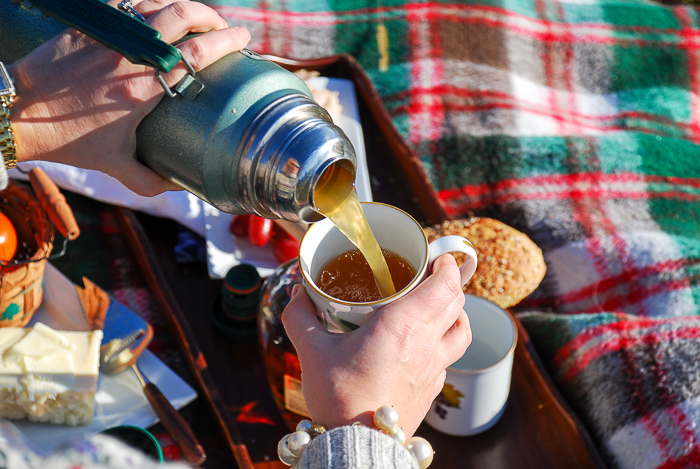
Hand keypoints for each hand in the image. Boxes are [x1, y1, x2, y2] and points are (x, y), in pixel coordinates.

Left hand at [8, 0, 249, 195]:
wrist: (19, 112)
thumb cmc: (69, 140)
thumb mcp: (116, 166)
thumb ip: (152, 180)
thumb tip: (181, 184)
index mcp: (146, 86)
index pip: (199, 52)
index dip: (228, 40)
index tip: (244, 38)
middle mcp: (133, 53)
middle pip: (184, 15)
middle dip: (211, 16)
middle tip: (223, 26)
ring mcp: (111, 35)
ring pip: (158, 3)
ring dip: (184, 7)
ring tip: (196, 19)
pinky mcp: (91, 25)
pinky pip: (129, 4)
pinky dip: (150, 5)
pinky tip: (156, 16)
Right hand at [282, 254, 470, 437]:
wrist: (357, 446)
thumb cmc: (339, 398)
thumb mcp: (312, 351)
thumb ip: (300, 317)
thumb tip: (296, 293)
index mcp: (402, 325)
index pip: (444, 285)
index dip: (446, 265)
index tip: (436, 255)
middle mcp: (426, 343)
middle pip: (457, 301)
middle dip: (449, 280)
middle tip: (431, 273)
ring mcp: (434, 367)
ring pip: (462, 329)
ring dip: (456, 311)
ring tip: (438, 305)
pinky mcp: (433, 388)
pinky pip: (451, 355)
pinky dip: (447, 339)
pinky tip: (426, 343)